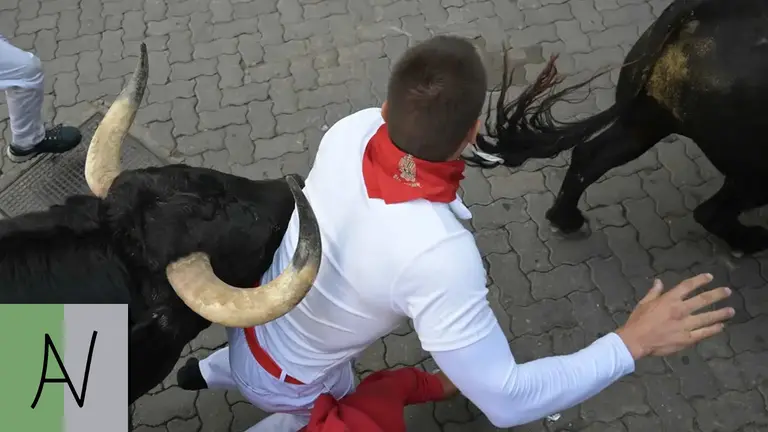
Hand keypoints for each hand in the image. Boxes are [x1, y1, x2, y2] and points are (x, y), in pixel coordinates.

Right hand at [615, 273, 734, 359]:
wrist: (636, 340)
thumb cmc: (638, 321)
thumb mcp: (644, 303)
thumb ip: (654, 292)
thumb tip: (658, 281)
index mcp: (669, 299)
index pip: (688, 286)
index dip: (700, 280)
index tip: (710, 277)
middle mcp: (680, 310)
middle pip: (703, 300)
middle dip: (717, 294)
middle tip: (728, 292)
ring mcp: (685, 325)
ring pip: (708, 317)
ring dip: (721, 313)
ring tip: (731, 311)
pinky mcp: (687, 338)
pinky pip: (704, 333)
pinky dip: (714, 329)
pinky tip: (721, 326)